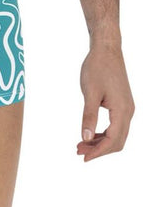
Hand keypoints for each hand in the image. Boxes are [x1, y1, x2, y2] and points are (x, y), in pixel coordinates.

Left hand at [77, 41, 134, 161]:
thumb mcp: (90, 92)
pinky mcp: (122, 103)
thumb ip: (88, 116)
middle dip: (99, 149)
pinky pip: (116, 125)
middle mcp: (128, 111)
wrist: (106, 49)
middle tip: (79, 151)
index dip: (98, 152)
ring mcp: (127, 107)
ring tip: (81, 144)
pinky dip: (104, 132)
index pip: (112, 140)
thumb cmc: (97, 67)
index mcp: (122, 110)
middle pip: (117, 141)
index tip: (83, 157)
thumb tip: (86, 138)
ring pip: (117, 134)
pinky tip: (91, 133)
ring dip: (100, 142)